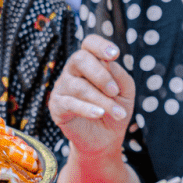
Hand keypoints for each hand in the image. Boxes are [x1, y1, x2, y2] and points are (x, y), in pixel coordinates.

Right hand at [49, 34, 134, 159]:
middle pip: (79, 59)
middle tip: (114, 91)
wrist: (105, 138)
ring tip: (118, 113)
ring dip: (101, 100)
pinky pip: (69, 103)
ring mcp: (62, 87)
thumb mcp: (126, 93)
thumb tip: (110, 63)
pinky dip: (87, 109)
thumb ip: (120, 77)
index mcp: (90, 62)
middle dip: (101, 75)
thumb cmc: (115, 109)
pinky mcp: (56, 105)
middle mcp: (73, 70)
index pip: (89, 43)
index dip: (100, 45)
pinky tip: (99, 114)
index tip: (115, 54)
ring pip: (78, 86)